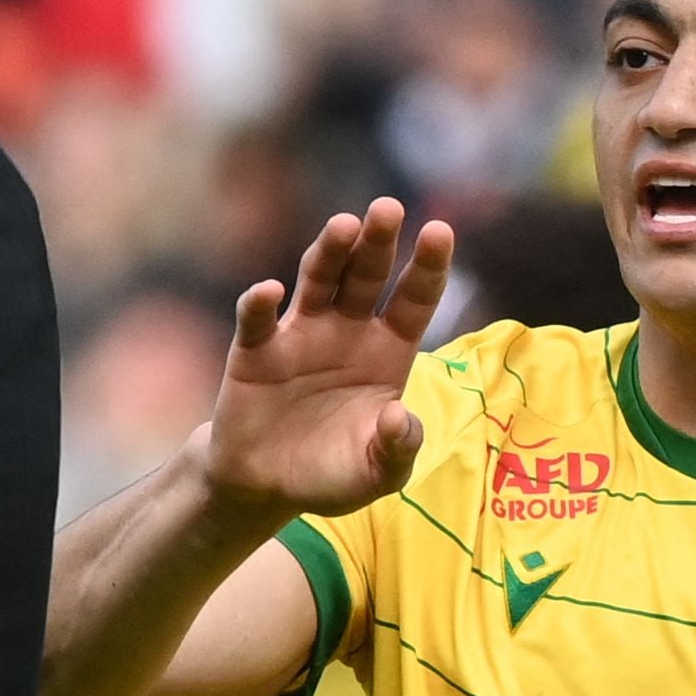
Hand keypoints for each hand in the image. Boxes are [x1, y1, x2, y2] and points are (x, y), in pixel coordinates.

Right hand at [200, 200, 455, 522]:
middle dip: (377, 242)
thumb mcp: (376, 474)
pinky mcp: (256, 351)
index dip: (427, 266)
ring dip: (329, 252)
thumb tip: (399, 418)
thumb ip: (396, 450)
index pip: (414, 299)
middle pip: (366, 275)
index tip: (440, 231)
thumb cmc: (332, 472)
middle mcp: (348, 329)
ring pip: (318, 281)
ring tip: (343, 226)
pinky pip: (258, 321)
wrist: (267, 486)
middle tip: (388, 208)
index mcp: (388, 350)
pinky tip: (271, 291)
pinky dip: (261, 304)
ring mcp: (301, 334)